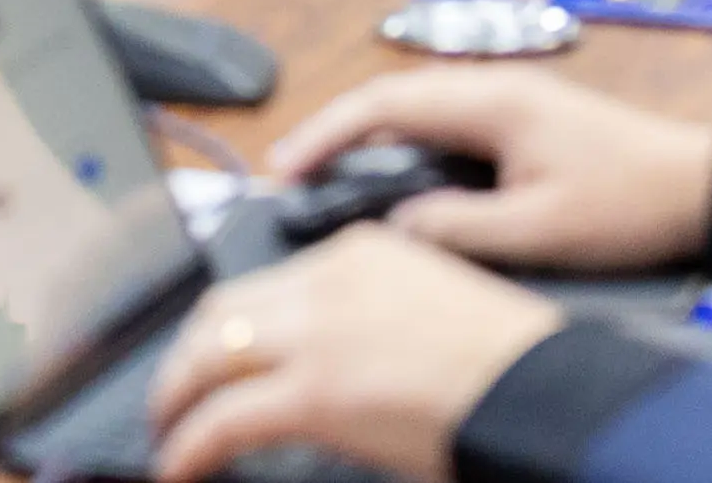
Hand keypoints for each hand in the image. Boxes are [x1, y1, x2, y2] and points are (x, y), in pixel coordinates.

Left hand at [145, 227, 561, 482]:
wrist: (544, 390)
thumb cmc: (511, 366)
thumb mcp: (431, 312)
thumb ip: (370, 321)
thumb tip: (332, 364)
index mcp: (362, 250)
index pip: (265, 282)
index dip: (228, 323)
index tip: (213, 350)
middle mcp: (328, 280)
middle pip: (222, 310)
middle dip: (188, 354)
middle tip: (174, 392)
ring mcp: (316, 333)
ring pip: (207, 355)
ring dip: (176, 395)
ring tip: (166, 429)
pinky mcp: (312, 391)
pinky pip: (221, 419)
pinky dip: (188, 444)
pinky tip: (178, 466)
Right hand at [262, 69, 711, 271]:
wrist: (704, 187)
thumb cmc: (632, 202)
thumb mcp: (540, 230)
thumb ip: (460, 227)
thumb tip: (394, 227)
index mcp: (494, 99)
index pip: (386, 102)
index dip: (328, 132)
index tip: (287, 164)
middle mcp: (496, 86)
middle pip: (394, 100)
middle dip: (337, 134)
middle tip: (291, 177)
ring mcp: (510, 100)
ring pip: (419, 112)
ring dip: (371, 141)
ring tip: (328, 181)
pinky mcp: (523, 120)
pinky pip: (446, 126)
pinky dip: (407, 148)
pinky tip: (394, 183)